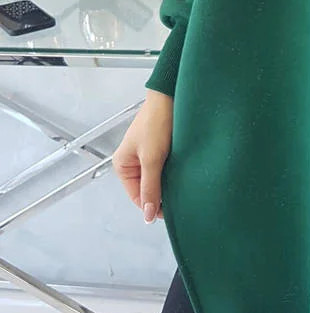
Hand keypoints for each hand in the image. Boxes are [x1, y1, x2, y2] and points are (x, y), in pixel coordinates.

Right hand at [111, 89, 172, 223]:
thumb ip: (150, 188)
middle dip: (162, 195)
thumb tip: (147, 214)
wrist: (169, 98)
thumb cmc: (155, 122)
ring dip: (169, 184)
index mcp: (123, 166)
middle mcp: (133, 163)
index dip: (152, 207)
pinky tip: (183, 174)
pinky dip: (173, 174)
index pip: (137, 197)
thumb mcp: (152, 159)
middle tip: (179, 198)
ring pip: (158, 181)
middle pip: (147, 190)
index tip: (170, 212)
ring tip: (182, 185)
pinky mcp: (160, 151)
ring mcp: (147, 158)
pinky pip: (165, 170)